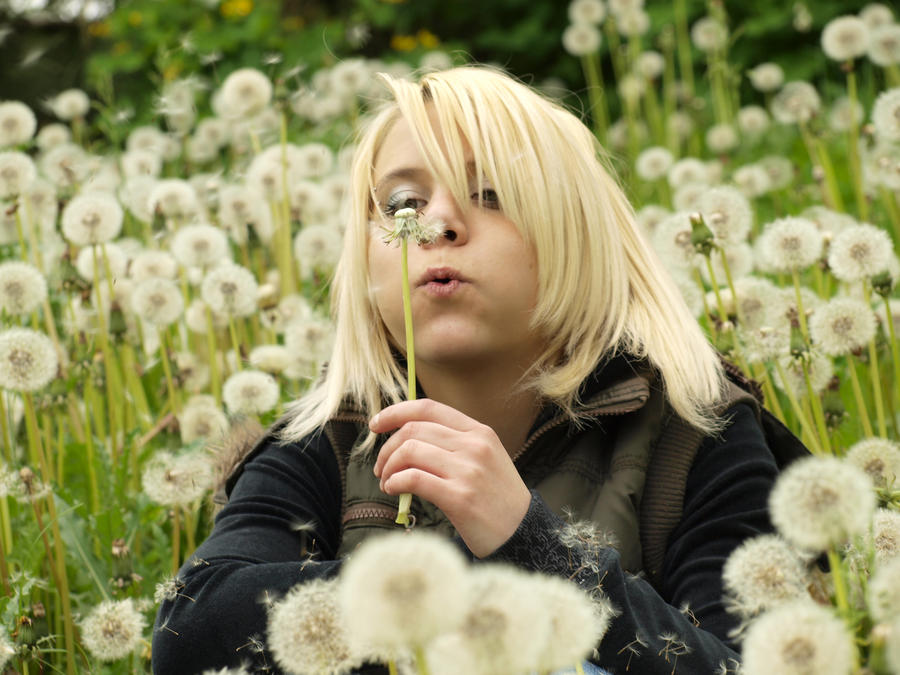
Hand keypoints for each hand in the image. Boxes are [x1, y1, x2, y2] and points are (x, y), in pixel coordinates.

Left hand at [370, 399, 531, 557]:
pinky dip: (395, 482)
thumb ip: (454, 443)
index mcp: (479, 432)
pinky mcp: (460, 497)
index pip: (428, 408)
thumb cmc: (497, 498)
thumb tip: (406, 438)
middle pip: (413, 430)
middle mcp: (474, 446)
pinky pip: (413, 479)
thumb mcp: (485, 458)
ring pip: (409, 451)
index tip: (376, 425)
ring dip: (389, 467)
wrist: (523, 532)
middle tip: (381, 467)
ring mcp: (468, 471)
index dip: (395, 412)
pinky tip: (394, 491)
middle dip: (387, 448)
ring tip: (387, 482)